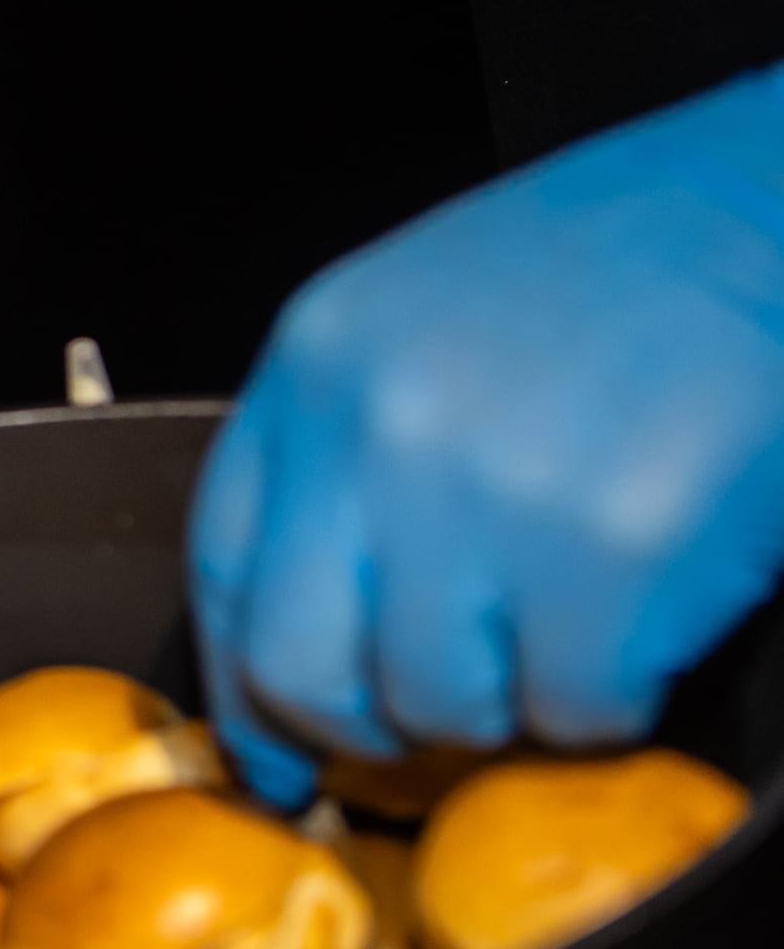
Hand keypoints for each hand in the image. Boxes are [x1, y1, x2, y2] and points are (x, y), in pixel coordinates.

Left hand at [191, 66, 783, 801]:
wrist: (778, 198)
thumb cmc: (628, 271)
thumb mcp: (429, 329)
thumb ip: (355, 459)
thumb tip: (311, 633)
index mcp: (319, 363)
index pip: (220, 568)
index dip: (242, 687)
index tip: (274, 750)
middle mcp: (376, 425)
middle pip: (298, 664)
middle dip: (368, 726)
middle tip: (445, 718)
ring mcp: (485, 487)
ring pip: (440, 704)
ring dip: (512, 704)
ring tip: (572, 632)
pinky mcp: (608, 545)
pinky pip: (574, 706)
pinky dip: (615, 698)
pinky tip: (645, 621)